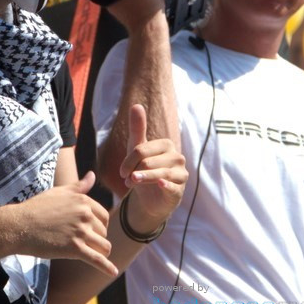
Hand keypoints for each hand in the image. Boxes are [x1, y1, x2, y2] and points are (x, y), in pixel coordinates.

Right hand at [0, 172, 117, 276]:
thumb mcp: (59, 192)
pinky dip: (106, 267)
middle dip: (96, 238)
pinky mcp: (75, 249)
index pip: (104, 216)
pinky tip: (113, 272)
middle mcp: (85, 214)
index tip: (90, 231)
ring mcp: (81, 232)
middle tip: (81, 242)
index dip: (98, 225)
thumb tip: (92, 175)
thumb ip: (79, 186)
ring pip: (104, 246)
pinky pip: (97, 259)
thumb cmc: (36, 208)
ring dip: (100, 252)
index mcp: (83, 201)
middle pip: (103, 232)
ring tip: (94, 255)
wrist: (19, 226)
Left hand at [119, 104, 186, 232]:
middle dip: (134, 171)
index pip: (142, 149)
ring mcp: (180, 174)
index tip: (122, 172)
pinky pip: (173, 186)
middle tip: (126, 180)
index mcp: (166, 145)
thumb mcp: (137, 149)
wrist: (151, 198)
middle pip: (149, 161)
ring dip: (143, 178)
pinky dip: (166, 185)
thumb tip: (136, 105)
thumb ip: (137, 128)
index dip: (128, 161)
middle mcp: (177, 157)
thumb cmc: (144, 169)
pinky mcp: (180, 190)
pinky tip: (160, 184)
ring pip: (161, 174)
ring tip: (131, 182)